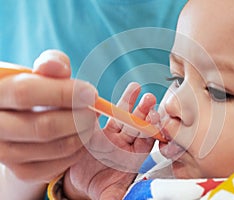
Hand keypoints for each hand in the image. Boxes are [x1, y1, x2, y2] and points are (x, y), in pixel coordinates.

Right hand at [0, 50, 97, 184]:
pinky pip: (57, 166)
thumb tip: (60, 67)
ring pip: (54, 148)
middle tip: (93, 111)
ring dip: (82, 134)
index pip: (26, 93)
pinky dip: (77, 151)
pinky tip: (81, 137)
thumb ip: (51, 64)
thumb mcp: (40, 73)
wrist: (22, 119)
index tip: (91, 94)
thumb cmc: (36, 91)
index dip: (63, 93)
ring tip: (90, 122)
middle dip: (78, 118)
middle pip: (43, 127)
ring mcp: (5, 154)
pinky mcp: (22, 171)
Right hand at [63, 82, 156, 199]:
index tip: (155, 119)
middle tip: (150, 99)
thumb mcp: (111, 195)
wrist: (81, 183)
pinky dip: (103, 107)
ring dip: (129, 102)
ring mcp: (112, 135)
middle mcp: (125, 144)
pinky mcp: (97, 130)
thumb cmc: (101, 187)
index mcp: (134, 157)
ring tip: (135, 88)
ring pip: (122, 117)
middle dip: (144, 112)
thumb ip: (120, 197)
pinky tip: (104, 96)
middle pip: (137, 125)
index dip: (151, 130)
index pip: (147, 141)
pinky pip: (102, 117)